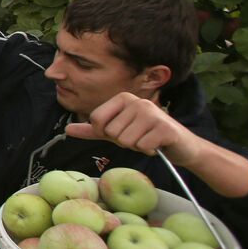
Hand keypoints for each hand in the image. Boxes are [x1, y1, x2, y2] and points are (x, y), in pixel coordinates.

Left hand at [65, 92, 201, 163]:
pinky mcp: (164, 127)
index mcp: (122, 98)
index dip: (106, 133)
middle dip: (123, 141)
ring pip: (125, 140)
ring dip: (135, 146)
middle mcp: (137, 101)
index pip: (96, 120)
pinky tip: (157, 145)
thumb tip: (67, 129)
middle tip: (138, 137)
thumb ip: (92, 130)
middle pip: (111, 132)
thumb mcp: (115, 132)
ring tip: (147, 140)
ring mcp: (152, 112)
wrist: (180, 146)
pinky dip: (147, 150)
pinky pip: (141, 146)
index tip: (121, 132)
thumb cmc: (144, 136)